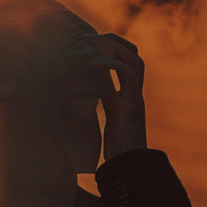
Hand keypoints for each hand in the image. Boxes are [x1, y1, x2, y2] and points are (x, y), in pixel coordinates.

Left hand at [86, 33, 145, 159]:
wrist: (128, 169)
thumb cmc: (113, 151)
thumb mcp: (100, 123)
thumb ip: (95, 108)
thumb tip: (70, 100)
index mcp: (125, 97)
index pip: (124, 65)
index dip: (109, 50)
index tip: (87, 42)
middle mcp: (133, 95)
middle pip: (133, 57)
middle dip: (114, 42)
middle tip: (89, 36)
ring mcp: (135, 100)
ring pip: (135, 63)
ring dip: (115, 49)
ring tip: (92, 43)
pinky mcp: (133, 107)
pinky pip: (130, 77)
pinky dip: (114, 65)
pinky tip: (95, 61)